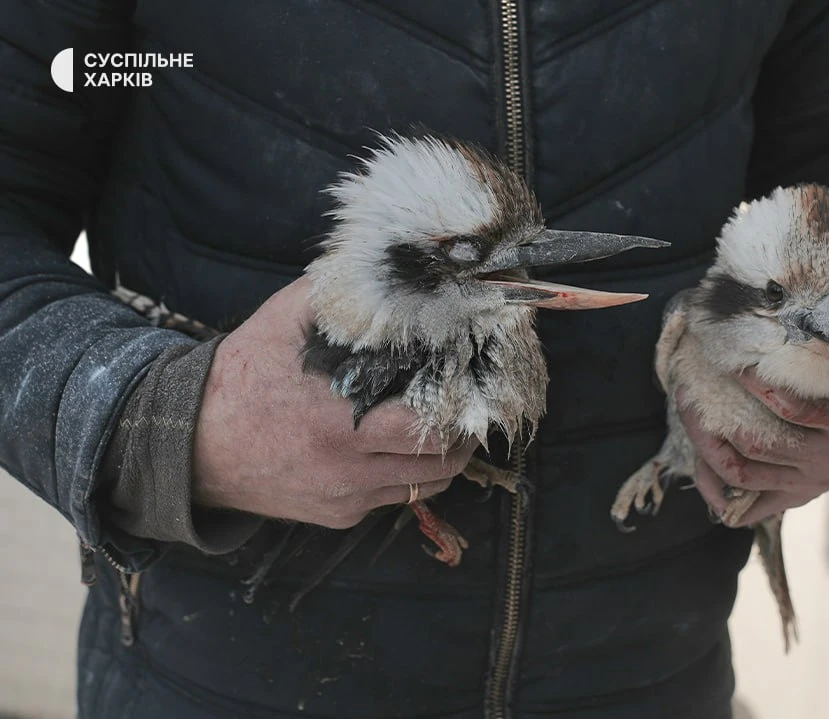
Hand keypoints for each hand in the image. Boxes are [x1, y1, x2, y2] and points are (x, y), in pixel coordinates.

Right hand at [192, 277, 477, 528]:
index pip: (432, 425)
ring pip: (426, 487)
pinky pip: (393, 498)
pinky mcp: (338, 516)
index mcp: (340, 420)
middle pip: (442, 463)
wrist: (189, 444)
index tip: (473, 381)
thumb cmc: (241, 377)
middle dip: (465, 434)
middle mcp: (348, 468)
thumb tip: (386, 263)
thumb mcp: (284, 321)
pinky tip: (400, 446)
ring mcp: (345, 498)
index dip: (463, 404)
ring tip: (446, 426)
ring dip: (444, 458)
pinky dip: (408, 474)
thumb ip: (336, 291)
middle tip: (471, 405)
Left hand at [682, 311, 828, 525]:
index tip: (729, 357)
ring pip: (744, 474)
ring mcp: (811, 481)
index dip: (755, 383)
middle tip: (685, 383)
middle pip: (757, 443)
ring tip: (684, 409)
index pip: (794, 406)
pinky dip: (718, 492)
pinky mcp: (796, 495)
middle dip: (712, 414)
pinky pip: (748, 507)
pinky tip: (698, 461)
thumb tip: (795, 274)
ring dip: (704, 445)